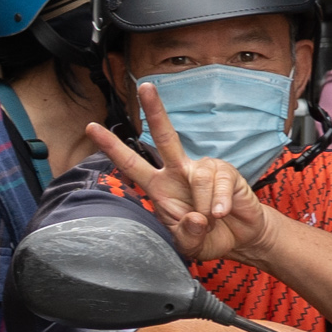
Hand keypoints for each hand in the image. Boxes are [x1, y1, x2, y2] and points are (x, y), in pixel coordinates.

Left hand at [82, 82, 270, 265]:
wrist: (239, 238)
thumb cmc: (207, 236)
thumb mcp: (189, 245)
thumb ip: (187, 235)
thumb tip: (196, 217)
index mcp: (159, 186)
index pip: (131, 163)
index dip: (112, 147)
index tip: (91, 127)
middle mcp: (178, 171)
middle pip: (164, 136)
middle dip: (155, 110)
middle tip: (145, 86)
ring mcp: (202, 168)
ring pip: (197, 177)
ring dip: (203, 206)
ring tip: (210, 220)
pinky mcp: (226, 172)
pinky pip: (219, 183)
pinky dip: (219, 203)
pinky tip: (222, 213)